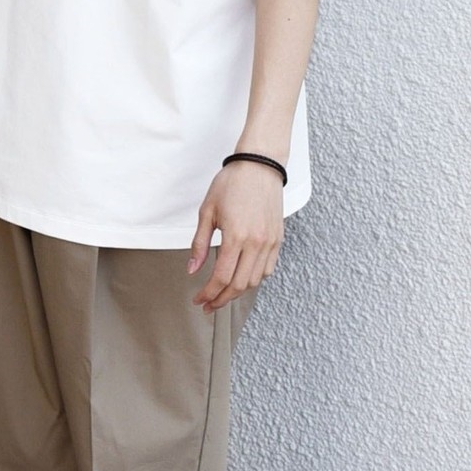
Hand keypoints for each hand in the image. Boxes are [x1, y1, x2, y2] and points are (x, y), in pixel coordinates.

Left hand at [187, 161, 283, 312]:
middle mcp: (256, 243)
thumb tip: (192, 269)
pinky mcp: (278, 239)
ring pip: (255, 281)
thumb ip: (199, 244)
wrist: (259, 165)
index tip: (198, 300)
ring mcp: (270, 242)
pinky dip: (254, 279)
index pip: (222, 277)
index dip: (208, 294)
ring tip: (222, 294)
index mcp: (236, 236)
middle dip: (221, 299)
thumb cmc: (232, 183)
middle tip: (208, 305)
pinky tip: (241, 278)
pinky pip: (268, 269)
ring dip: (237, 292)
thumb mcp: (207, 212)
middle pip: (239, 285)